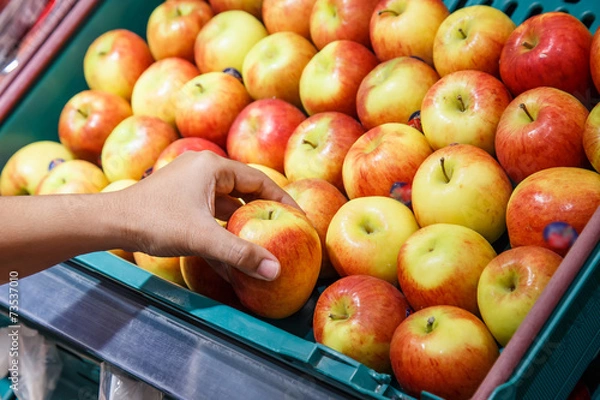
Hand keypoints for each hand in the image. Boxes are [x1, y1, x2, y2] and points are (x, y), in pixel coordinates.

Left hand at [118, 151, 299, 280]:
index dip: (282, 199)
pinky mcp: (180, 197)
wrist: (110, 222)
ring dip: (243, 220)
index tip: (299, 217)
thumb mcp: (202, 237)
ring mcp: (190, 182)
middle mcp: (203, 168)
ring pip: (227, 201)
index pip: (259, 181)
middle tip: (285, 228)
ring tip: (264, 237)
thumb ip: (240, 253)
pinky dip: (223, 225)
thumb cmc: (155, 222)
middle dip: (264, 210)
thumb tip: (274, 270)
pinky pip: (212, 209)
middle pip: (245, 189)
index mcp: (212, 167)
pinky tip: (232, 245)